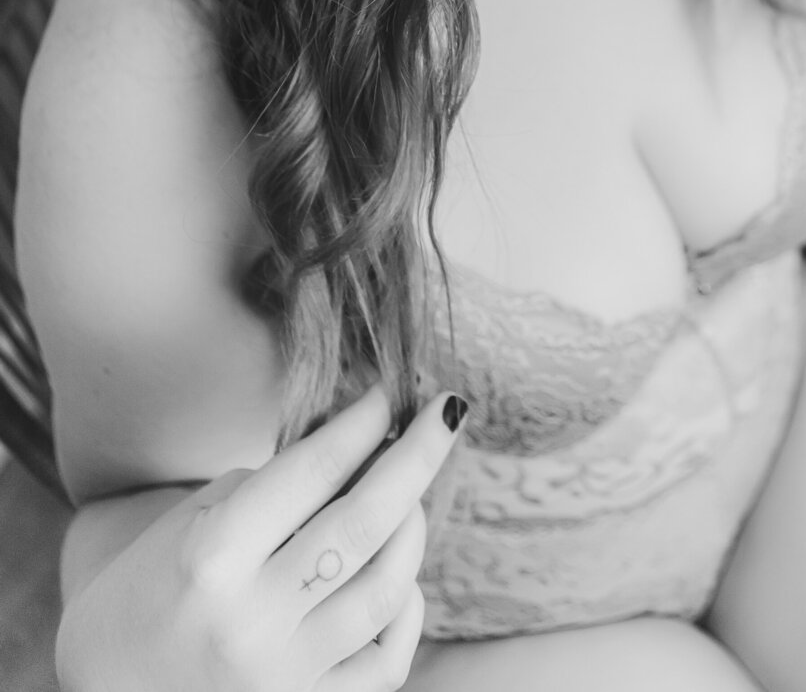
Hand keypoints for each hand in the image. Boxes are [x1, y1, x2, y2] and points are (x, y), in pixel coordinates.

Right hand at [56, 383, 465, 691]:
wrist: (108, 689)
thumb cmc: (153, 585)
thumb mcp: (195, 518)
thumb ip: (277, 482)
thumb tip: (363, 438)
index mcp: (212, 559)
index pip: (311, 473)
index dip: (361, 423)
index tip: (389, 393)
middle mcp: (252, 620)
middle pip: (363, 523)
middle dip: (418, 457)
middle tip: (447, 412)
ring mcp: (284, 675)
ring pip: (388, 588)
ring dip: (413, 526)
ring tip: (412, 495)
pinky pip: (386, 660)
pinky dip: (406, 608)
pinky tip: (399, 575)